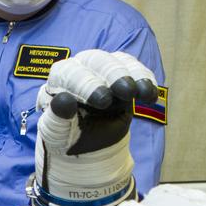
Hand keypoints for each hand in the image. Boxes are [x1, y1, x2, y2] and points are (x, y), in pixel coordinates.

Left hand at [34, 50, 156, 201]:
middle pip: (97, 59)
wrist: (84, 145)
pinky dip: (145, 79)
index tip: (102, 101)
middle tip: (125, 93)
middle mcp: (80, 68)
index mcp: (59, 79)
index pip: (70, 73)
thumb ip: (56, 117)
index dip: (86, 84)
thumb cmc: (65, 136)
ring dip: (133, 74)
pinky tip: (149, 95)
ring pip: (118, 61)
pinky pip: (135, 69)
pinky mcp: (121, 76)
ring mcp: (101, 70)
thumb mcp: (56, 133)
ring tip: (140, 93)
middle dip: (113, 74)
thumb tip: (63, 101)